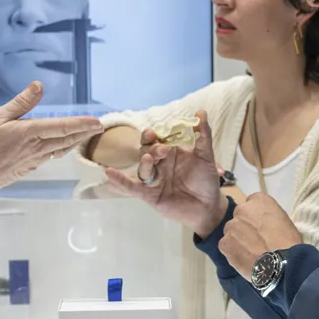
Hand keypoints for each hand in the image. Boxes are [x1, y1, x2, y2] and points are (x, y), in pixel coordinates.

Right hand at [0, 82, 102, 201]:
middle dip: (85, 132)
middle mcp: (37, 147)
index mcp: (30, 132)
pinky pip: (50, 156)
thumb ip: (20, 103)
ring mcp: (34, 159)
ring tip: (86, 135)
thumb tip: (38, 86)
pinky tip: (62, 147)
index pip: (63, 127)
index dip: (82, 124)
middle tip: (99, 127)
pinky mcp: (29, 167)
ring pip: (61, 149)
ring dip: (75, 141)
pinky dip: (61, 149)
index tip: (97, 122)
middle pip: (67, 139)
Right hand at [104, 111, 227, 237]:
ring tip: (149, 158)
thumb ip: (203, 135)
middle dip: (152, 149)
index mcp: (169, 152)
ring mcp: (153, 180)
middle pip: (147, 152)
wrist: (208, 206)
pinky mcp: (149, 195)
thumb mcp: (206, 156)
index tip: (153, 133)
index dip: (152, 135)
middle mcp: (159, 164)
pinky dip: (120, 181)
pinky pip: (132, 187)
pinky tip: (109, 174)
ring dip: (144, 163)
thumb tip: (201, 112)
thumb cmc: (206, 180)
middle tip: (162, 150)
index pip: (156, 140)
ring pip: (143, 168)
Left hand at [219, 193, 302, 278]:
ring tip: (249, 253)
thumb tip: (263, 225)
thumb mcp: (283, 221)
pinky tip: (244, 260)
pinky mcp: (224, 243)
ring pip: (231, 232)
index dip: (256, 217)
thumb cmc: (288, 243)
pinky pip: (226, 246)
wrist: (280, 264)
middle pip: (239, 217)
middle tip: (254, 241)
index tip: (261, 227)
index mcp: (260, 201)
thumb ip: (268, 217)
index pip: (252, 203)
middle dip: (244, 227)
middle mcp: (242, 209)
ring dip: (237, 240)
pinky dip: (232, 252)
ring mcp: (231, 226)